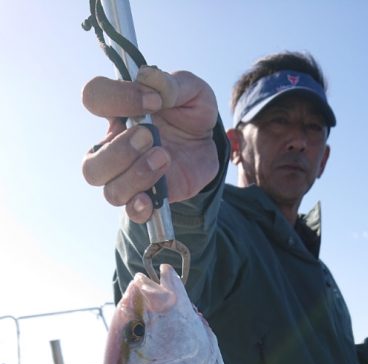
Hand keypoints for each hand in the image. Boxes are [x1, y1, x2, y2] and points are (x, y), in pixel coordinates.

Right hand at [82, 67, 218, 222]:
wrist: (209, 145)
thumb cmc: (191, 113)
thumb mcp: (192, 91)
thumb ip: (173, 83)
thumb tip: (148, 79)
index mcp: (118, 112)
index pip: (94, 98)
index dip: (117, 97)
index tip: (154, 100)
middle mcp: (115, 147)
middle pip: (91, 162)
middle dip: (119, 150)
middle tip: (151, 136)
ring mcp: (128, 177)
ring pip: (109, 190)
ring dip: (135, 175)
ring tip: (164, 157)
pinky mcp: (149, 198)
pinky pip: (131, 212)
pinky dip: (138, 207)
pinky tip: (151, 198)